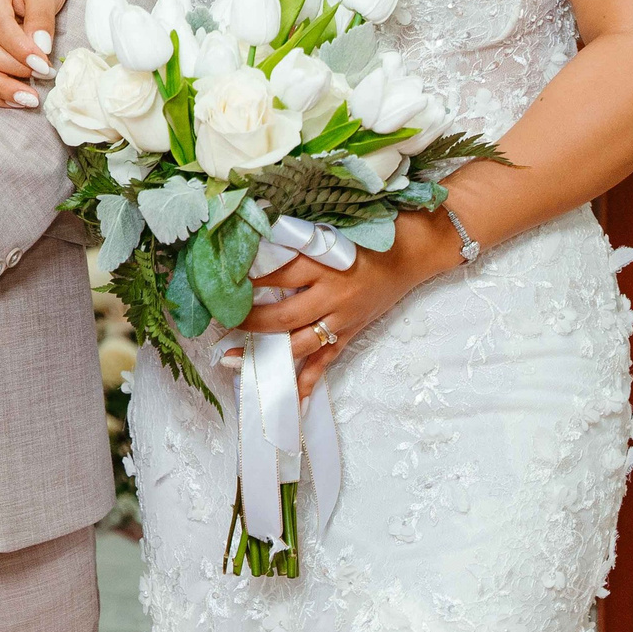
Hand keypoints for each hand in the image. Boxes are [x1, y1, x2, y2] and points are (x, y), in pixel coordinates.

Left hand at [236, 212, 457, 398]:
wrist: (412, 253)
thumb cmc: (368, 235)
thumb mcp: (331, 232)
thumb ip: (298, 241)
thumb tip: (255, 241)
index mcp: (324, 264)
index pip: (276, 274)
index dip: (247, 281)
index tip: (220, 283)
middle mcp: (332, 295)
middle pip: (284, 316)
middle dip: (249, 323)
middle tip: (220, 323)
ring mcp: (342, 319)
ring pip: (300, 344)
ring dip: (267, 354)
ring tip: (233, 360)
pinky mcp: (351, 333)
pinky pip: (326, 361)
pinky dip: (308, 381)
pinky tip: (291, 399)